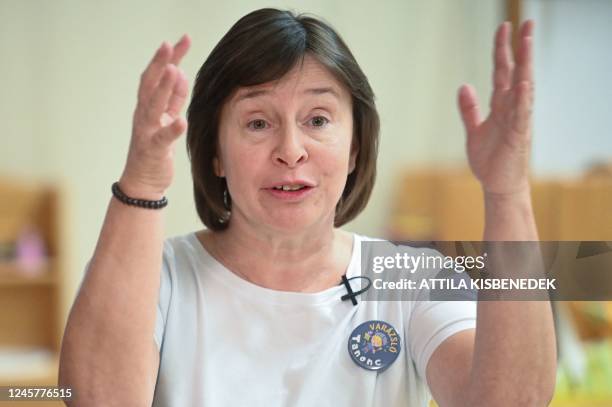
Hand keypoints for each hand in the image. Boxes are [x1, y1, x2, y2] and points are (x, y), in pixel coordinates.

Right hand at [120, 35, 190, 199]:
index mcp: (148, 106)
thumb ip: (173, 98)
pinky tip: (181, 122)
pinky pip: (162, 139)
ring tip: (174, 70)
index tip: (180, 40)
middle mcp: (144, 115)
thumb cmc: (156, 148)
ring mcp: (146, 131)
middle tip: (170, 44)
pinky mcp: (153, 150)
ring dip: (164, 88)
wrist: (142, 181)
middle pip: (150, 84)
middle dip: (160, 63)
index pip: (157, 76)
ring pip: (153, 106)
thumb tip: (180, 72)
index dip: (168, 58)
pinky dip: (171, 130)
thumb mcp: (166, 118)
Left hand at [458, 21, 533, 196]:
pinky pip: (521, 115)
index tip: (504, 28)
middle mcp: (511, 108)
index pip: (502, 71)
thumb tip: (463, 85)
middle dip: (521, 47)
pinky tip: (522, 83)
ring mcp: (517, 120)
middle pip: (517, 72)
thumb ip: (469, 108)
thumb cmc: (489, 159)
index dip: (502, 50)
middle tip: (527, 22)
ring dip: (525, 65)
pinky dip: (521, 99)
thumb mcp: (473, 130)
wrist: (497, 185)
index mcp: (500, 105)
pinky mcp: (517, 136)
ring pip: (523, 87)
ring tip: (527, 42)